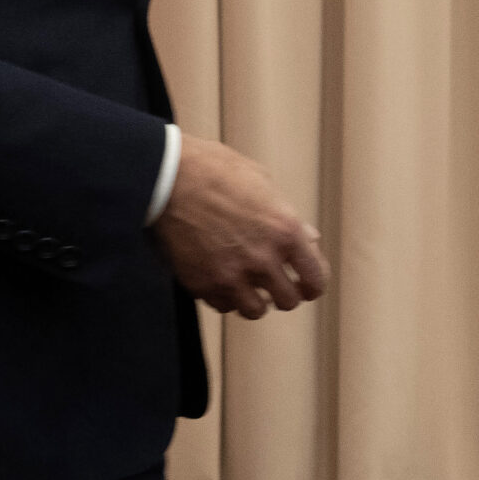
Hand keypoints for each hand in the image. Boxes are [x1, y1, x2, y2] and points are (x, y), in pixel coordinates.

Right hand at [149, 135, 328, 319]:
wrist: (163, 176)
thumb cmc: (212, 168)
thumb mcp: (259, 181)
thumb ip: (287, 216)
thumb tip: (309, 239)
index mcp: (284, 229)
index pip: (315, 278)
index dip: (312, 285)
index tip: (305, 286)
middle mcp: (263, 258)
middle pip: (288, 300)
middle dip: (283, 293)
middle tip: (273, 285)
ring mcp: (231, 274)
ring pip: (255, 310)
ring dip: (253, 299)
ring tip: (245, 286)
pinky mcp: (202, 283)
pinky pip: (223, 305)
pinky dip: (224, 296)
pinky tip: (219, 279)